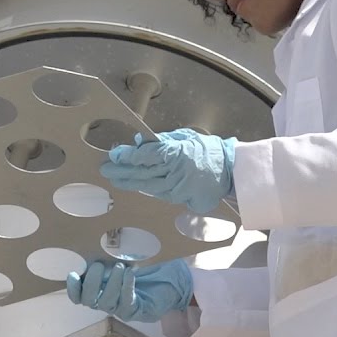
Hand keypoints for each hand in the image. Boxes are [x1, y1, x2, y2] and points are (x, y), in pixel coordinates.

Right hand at [64, 259, 192, 321]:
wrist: (164, 282)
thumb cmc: (139, 268)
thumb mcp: (120, 259)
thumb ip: (107, 254)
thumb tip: (99, 236)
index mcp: (97, 290)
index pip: (78, 296)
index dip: (72, 288)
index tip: (73, 273)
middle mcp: (104, 302)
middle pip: (88, 300)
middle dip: (91, 283)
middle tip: (99, 266)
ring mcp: (119, 309)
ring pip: (106, 302)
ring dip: (112, 284)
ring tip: (120, 267)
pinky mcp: (135, 311)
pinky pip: (127, 302)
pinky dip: (126, 287)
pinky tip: (130, 273)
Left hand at [100, 128, 235, 214]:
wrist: (231, 170)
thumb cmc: (208, 150)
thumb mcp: (186, 137)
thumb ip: (163, 140)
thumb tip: (140, 141)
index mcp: (177, 153)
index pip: (147, 155)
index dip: (129, 156)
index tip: (114, 154)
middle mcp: (175, 172)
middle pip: (143, 172)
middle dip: (122, 171)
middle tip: (106, 169)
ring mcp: (178, 188)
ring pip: (149, 186)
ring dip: (130, 182)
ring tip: (115, 179)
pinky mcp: (182, 198)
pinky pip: (160, 193)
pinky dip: (146, 189)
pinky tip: (135, 186)